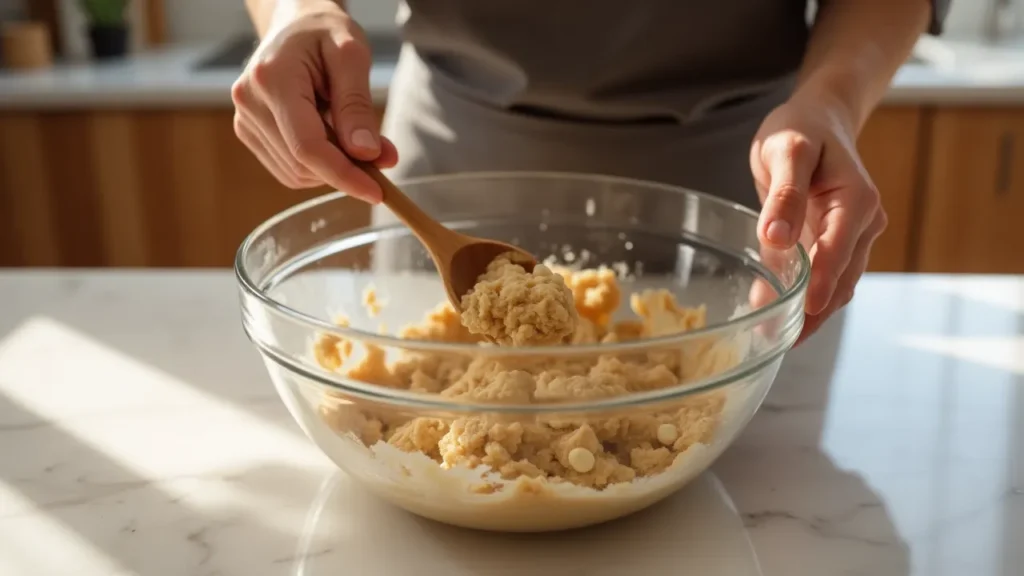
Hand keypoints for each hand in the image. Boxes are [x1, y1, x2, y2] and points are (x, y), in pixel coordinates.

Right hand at [231, 1, 397, 201]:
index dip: (344, 175)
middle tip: (380, 152)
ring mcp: (244, 119)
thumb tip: (365, 154)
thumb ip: (357, 106)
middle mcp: (249, 102)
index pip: (307, 146)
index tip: (378, 192)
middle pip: (303, 164)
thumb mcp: (352, 56)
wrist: (296, 24)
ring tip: (345, 128)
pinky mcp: (249, 132)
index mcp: (272, 78)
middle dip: (346, 169)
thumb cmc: (325, 32)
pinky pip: (289, 169)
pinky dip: (316, 165)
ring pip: (296, 173)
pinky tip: (326, 133)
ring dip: (331, 166)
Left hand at [750, 91, 886, 343]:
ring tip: (774, 338)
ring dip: (809, 312)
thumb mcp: (786, 150)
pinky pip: (822, 277)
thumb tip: (778, 237)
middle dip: (814, 312)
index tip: (804, 313)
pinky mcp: (834, 243)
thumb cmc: (800, 128)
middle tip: (777, 340)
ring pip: (836, 285)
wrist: (816, 118)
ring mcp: (852, 236)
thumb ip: (784, 193)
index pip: (841, 250)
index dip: (822, 284)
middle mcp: (863, 223)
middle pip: (843, 278)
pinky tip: (775, 316)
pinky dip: (802, 297)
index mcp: (857, 200)